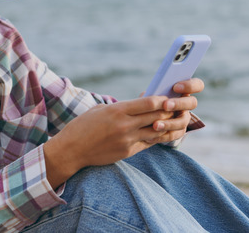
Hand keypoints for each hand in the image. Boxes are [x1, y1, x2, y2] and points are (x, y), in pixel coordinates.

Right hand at [43, 95, 173, 187]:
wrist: (71, 150)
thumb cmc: (84, 125)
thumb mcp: (101, 109)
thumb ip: (123, 106)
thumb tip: (142, 101)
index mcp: (118, 110)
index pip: (149, 103)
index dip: (163, 100)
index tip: (168, 97)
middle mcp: (125, 125)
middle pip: (157, 116)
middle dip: (169, 112)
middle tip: (177, 108)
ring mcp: (127, 140)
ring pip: (156, 131)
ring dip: (166, 125)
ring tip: (172, 120)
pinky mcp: (127, 152)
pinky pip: (148, 143)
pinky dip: (155, 137)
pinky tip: (160, 132)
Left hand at [147, 77, 203, 143]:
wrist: (145, 117)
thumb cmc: (149, 99)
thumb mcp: (151, 93)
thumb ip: (155, 92)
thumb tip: (152, 93)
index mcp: (183, 90)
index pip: (197, 85)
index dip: (190, 85)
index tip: (175, 87)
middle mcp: (186, 104)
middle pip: (192, 103)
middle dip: (179, 104)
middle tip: (165, 105)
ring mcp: (184, 118)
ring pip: (183, 121)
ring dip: (169, 123)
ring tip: (155, 125)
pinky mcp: (178, 131)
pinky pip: (174, 135)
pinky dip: (162, 136)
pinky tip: (150, 137)